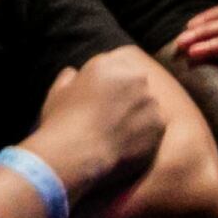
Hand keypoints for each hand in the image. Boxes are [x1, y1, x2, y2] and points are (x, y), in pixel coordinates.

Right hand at [29, 48, 168, 205]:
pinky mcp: (159, 125)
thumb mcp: (57, 92)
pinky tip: (128, 144)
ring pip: (148, 104)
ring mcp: (149, 101)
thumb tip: (73, 74)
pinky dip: (146, 134)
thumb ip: (69, 77)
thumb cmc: (62, 122)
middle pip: (136, 82)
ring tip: (121, 132)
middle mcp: (133, 77)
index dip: (111, 81)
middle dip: (129, 95)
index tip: (104, 96)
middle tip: (114, 114)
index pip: (117, 64)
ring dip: (140, 114)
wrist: (76, 153)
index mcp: (107, 64)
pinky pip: (155, 127)